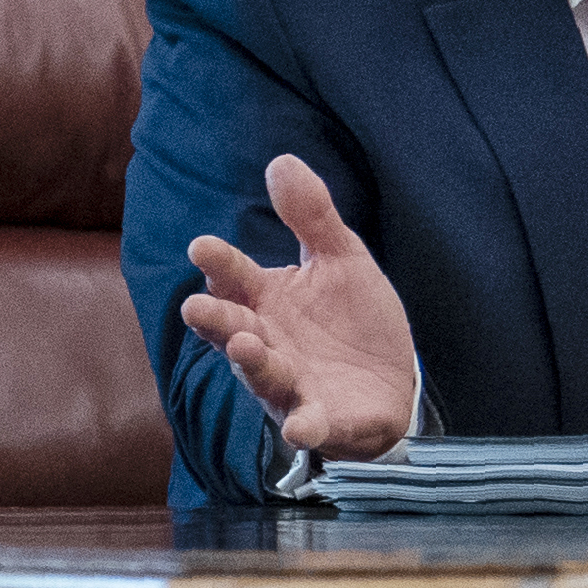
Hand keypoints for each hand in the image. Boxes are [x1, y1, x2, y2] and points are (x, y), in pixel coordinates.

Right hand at [178, 154, 422, 464]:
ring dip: (251, 363)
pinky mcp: (320, 418)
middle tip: (196, 307)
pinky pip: (307, 423)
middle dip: (215, 320)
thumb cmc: (352, 321)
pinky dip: (302, 426)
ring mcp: (290, 383)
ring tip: (245, 345)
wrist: (392, 383)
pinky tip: (299, 426)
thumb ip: (311, 217)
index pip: (234, 279)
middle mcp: (267, 343)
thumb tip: (281, 161)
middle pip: (231, 329)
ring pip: (262, 374)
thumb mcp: (341, 259)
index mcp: (266, 301)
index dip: (218, 264)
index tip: (201, 247)